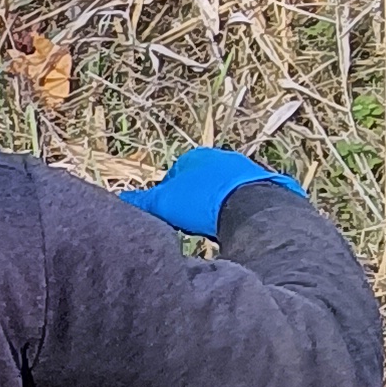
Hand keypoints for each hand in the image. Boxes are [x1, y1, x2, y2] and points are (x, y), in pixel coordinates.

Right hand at [124, 146, 300, 240]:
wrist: (254, 207)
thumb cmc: (204, 201)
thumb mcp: (164, 203)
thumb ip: (140, 202)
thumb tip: (118, 201)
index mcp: (195, 158)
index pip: (173, 176)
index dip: (166, 196)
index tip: (166, 215)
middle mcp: (221, 158)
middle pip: (199, 182)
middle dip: (191, 201)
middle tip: (186, 223)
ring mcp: (246, 171)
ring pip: (222, 191)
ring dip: (214, 207)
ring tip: (210, 228)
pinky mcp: (267, 187)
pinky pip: (245, 201)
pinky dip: (236, 212)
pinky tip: (233, 227)